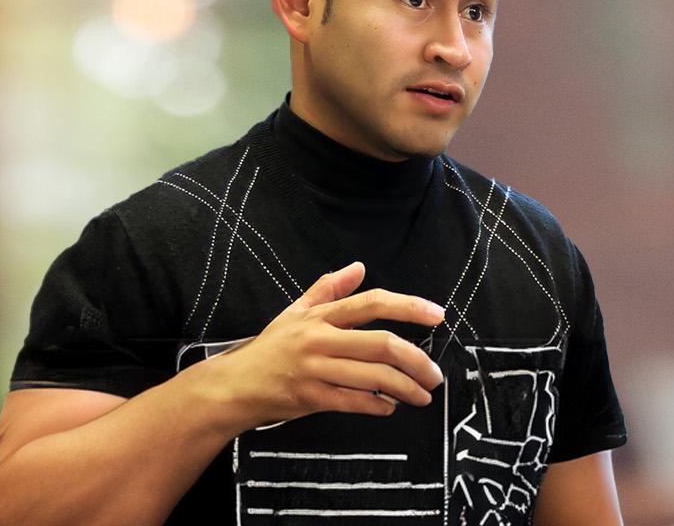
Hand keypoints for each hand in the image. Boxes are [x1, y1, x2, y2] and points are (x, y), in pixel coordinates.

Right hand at [192, 261, 446, 431]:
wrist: (236, 385)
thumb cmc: (270, 348)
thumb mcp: (295, 312)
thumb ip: (328, 289)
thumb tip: (358, 267)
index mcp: (320, 316)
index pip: (371, 303)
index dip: (409, 307)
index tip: (438, 315)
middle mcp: (319, 339)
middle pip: (381, 343)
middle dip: (417, 360)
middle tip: (435, 375)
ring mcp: (315, 369)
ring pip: (373, 376)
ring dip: (406, 388)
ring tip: (422, 395)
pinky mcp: (311, 397)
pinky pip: (354, 401)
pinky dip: (378, 405)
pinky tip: (390, 407)